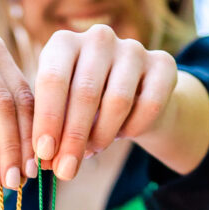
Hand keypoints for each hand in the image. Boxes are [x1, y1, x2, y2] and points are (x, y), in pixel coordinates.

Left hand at [32, 25, 177, 179]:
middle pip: (85, 92)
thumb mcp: (61, 114)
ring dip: (103, 135)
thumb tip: (46, 163)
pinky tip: (123, 134)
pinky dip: (133, 129)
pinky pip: (149, 105)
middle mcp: (98, 38)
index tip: (45, 154)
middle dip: (73, 138)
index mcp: (64, 43)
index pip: (52, 79)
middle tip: (67, 171)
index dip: (48, 120)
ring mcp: (133, 48)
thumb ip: (51, 133)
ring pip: (117, 101)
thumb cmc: (84, 107)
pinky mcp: (164, 64)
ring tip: (93, 150)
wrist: (134, 96)